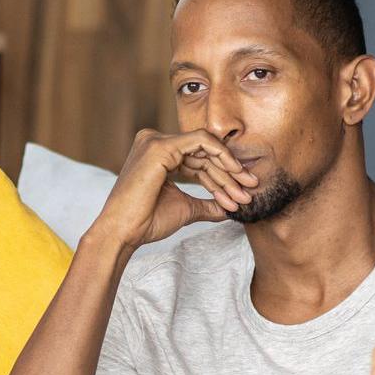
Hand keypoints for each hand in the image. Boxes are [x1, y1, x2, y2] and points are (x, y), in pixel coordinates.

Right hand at [88, 128, 261, 248]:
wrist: (123, 233)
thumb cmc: (146, 222)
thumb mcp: (184, 208)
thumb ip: (206, 203)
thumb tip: (229, 208)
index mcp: (157, 153)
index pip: (198, 160)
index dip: (222, 176)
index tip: (241, 194)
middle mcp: (154, 141)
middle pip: (204, 153)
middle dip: (230, 173)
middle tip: (251, 190)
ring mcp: (155, 141)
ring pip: (206, 147)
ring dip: (228, 170)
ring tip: (244, 191)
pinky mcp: (160, 147)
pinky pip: (201, 142)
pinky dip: (221, 156)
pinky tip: (234, 174)